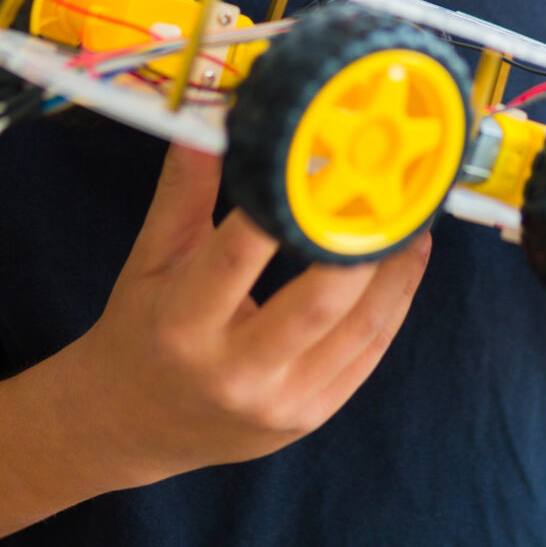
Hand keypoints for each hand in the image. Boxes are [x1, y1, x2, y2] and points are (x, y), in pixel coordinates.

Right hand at [67, 144, 430, 480]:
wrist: (131, 425)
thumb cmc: (140, 332)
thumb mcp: (150, 260)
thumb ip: (184, 191)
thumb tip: (205, 121)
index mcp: (182, 326)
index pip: (238, 254)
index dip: (282, 204)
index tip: (319, 155)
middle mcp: (234, 372)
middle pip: (317, 301)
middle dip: (360, 240)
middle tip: (390, 184)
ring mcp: (280, 403)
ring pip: (358, 329)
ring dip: (395, 269)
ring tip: (413, 218)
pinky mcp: (311, 415)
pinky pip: (368, 355)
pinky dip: (394, 303)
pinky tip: (406, 261)